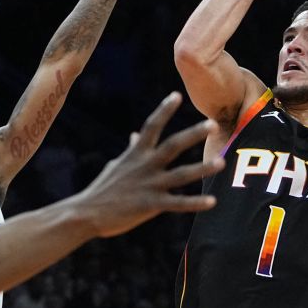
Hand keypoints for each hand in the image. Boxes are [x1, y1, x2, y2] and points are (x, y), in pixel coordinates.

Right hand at [66, 92, 223, 237]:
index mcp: (135, 153)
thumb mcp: (117, 165)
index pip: (152, 126)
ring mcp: (148, 185)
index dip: (164, 110)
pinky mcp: (150, 205)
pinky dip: (195, 203)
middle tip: (212, 123)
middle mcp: (144, 165)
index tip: (177, 95)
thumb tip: (135, 135)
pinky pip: (177, 203)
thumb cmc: (103, 189)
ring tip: (221, 162)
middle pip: (173, 145)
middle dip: (193, 134)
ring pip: (181, 174)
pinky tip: (212, 202)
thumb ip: (131, 149)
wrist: (86, 213)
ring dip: (202, 168)